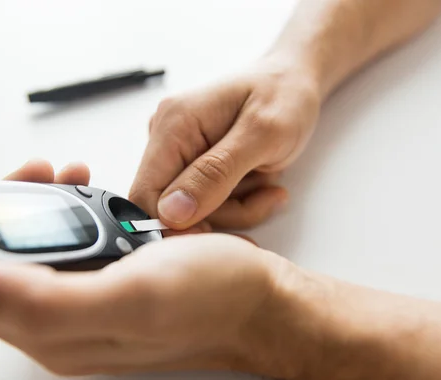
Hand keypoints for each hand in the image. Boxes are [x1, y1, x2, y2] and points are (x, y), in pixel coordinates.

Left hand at [0, 160, 288, 375]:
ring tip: (65, 176)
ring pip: (34, 252)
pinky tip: (91, 196)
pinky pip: (68, 248)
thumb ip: (42, 301)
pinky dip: (72, 213)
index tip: (7, 185)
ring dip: (42, 206)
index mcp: (51, 333)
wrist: (259, 301)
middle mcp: (60, 325)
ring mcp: (83, 306)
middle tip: (40, 173)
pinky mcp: (105, 288)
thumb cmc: (209, 299)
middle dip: (13, 208)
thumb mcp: (129, 296)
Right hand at [129, 58, 320, 229]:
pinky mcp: (193, 166)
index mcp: (174, 124)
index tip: (215, 236)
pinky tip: (260, 181)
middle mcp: (167, 138)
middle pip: (170, 209)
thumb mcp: (262, 134)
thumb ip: (215, 174)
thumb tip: (170, 212)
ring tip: (268, 181)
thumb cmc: (284, 95)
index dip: (173, 226)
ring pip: (193, 212)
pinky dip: (237, 202)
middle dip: (221, 214)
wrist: (294, 82)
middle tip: (264, 195)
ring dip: (237, 208)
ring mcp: (179, 153)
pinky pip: (208, 205)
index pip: (145, 194)